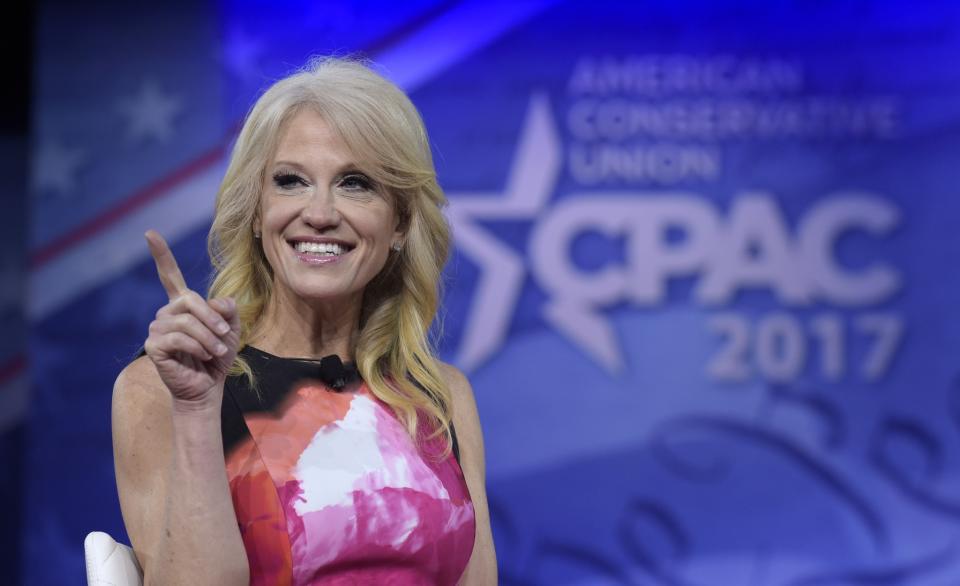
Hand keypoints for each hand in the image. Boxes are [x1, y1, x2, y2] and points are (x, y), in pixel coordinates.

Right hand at [142, 230, 239, 407]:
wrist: (208, 386)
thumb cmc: (217, 356)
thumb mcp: (231, 330)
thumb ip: (228, 310)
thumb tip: (217, 301)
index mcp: (182, 304)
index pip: (169, 275)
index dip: (160, 254)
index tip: (149, 233)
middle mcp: (166, 312)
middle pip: (190, 300)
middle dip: (213, 319)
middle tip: (226, 338)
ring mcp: (157, 328)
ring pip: (186, 322)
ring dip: (209, 338)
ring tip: (217, 351)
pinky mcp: (154, 346)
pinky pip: (179, 338)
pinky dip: (198, 347)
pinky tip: (203, 356)